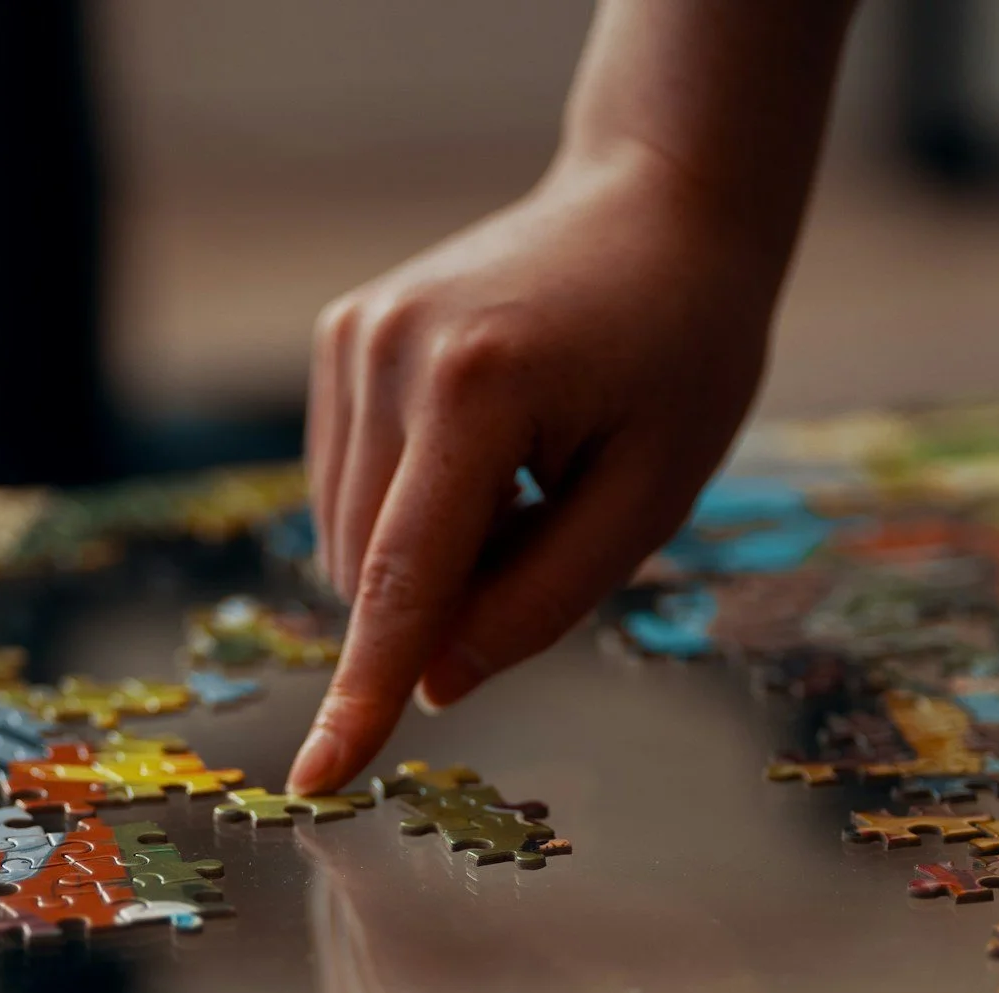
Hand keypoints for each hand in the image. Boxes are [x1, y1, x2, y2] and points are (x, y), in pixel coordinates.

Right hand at [288, 144, 791, 793]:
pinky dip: (409, 512)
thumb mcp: (651, 495)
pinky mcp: (339, 337)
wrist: (657, 203)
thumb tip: (436, 684)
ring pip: (350, 536)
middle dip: (445, 604)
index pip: (404, 580)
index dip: (365, 694)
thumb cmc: (682, 350)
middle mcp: (387, 354)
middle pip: (374, 567)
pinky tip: (486, 457)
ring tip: (529, 478)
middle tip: (555, 529)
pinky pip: (349, 486)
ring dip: (428, 557)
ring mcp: (351, 337)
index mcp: (476, 387)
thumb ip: (543, 600)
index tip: (316, 782)